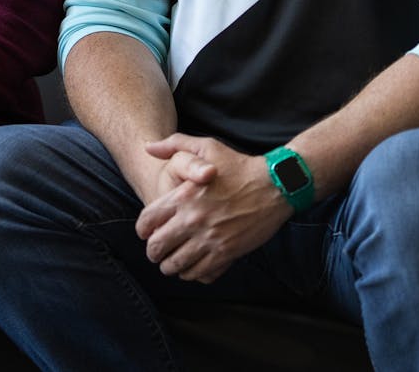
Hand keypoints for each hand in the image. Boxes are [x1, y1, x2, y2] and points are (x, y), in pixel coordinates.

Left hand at [134, 134, 288, 283]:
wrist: (275, 185)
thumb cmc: (239, 165)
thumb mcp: (206, 146)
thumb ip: (173, 145)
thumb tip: (148, 147)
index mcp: (182, 196)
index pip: (148, 221)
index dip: (142, 230)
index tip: (146, 233)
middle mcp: (192, 220)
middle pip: (158, 247)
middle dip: (153, 253)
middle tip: (157, 254)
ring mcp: (210, 238)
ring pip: (177, 264)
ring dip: (171, 266)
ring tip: (172, 264)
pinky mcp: (227, 252)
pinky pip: (200, 272)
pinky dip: (192, 274)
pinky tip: (192, 269)